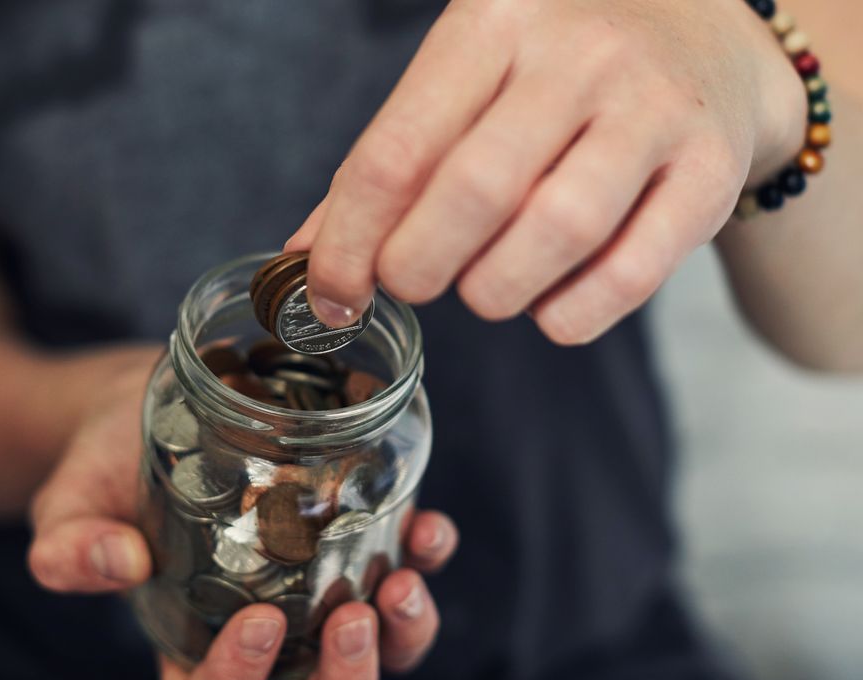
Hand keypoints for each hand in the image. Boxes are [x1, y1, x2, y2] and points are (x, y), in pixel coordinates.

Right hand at [28, 360, 458, 679]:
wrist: (153, 404)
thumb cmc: (106, 469)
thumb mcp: (69, 505)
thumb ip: (71, 546)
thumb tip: (120, 562)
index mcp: (189, 648)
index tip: (256, 622)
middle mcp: (266, 636)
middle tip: (350, 619)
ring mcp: (319, 591)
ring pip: (382, 656)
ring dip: (404, 635)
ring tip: (401, 581)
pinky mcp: (358, 539)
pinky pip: (412, 571)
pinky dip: (429, 558)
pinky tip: (427, 524)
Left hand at [289, 0, 805, 343]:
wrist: (708, 39)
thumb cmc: (556, 69)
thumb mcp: (466, 82)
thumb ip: (389, 164)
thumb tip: (305, 257)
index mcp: (494, 21)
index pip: (396, 151)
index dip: (350, 244)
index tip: (333, 295)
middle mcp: (579, 54)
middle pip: (473, 193)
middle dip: (419, 267)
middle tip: (414, 282)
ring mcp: (655, 109)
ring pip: (554, 233)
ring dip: (494, 292)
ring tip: (483, 289)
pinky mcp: (709, 170)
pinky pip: (629, 276)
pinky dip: (570, 315)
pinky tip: (548, 306)